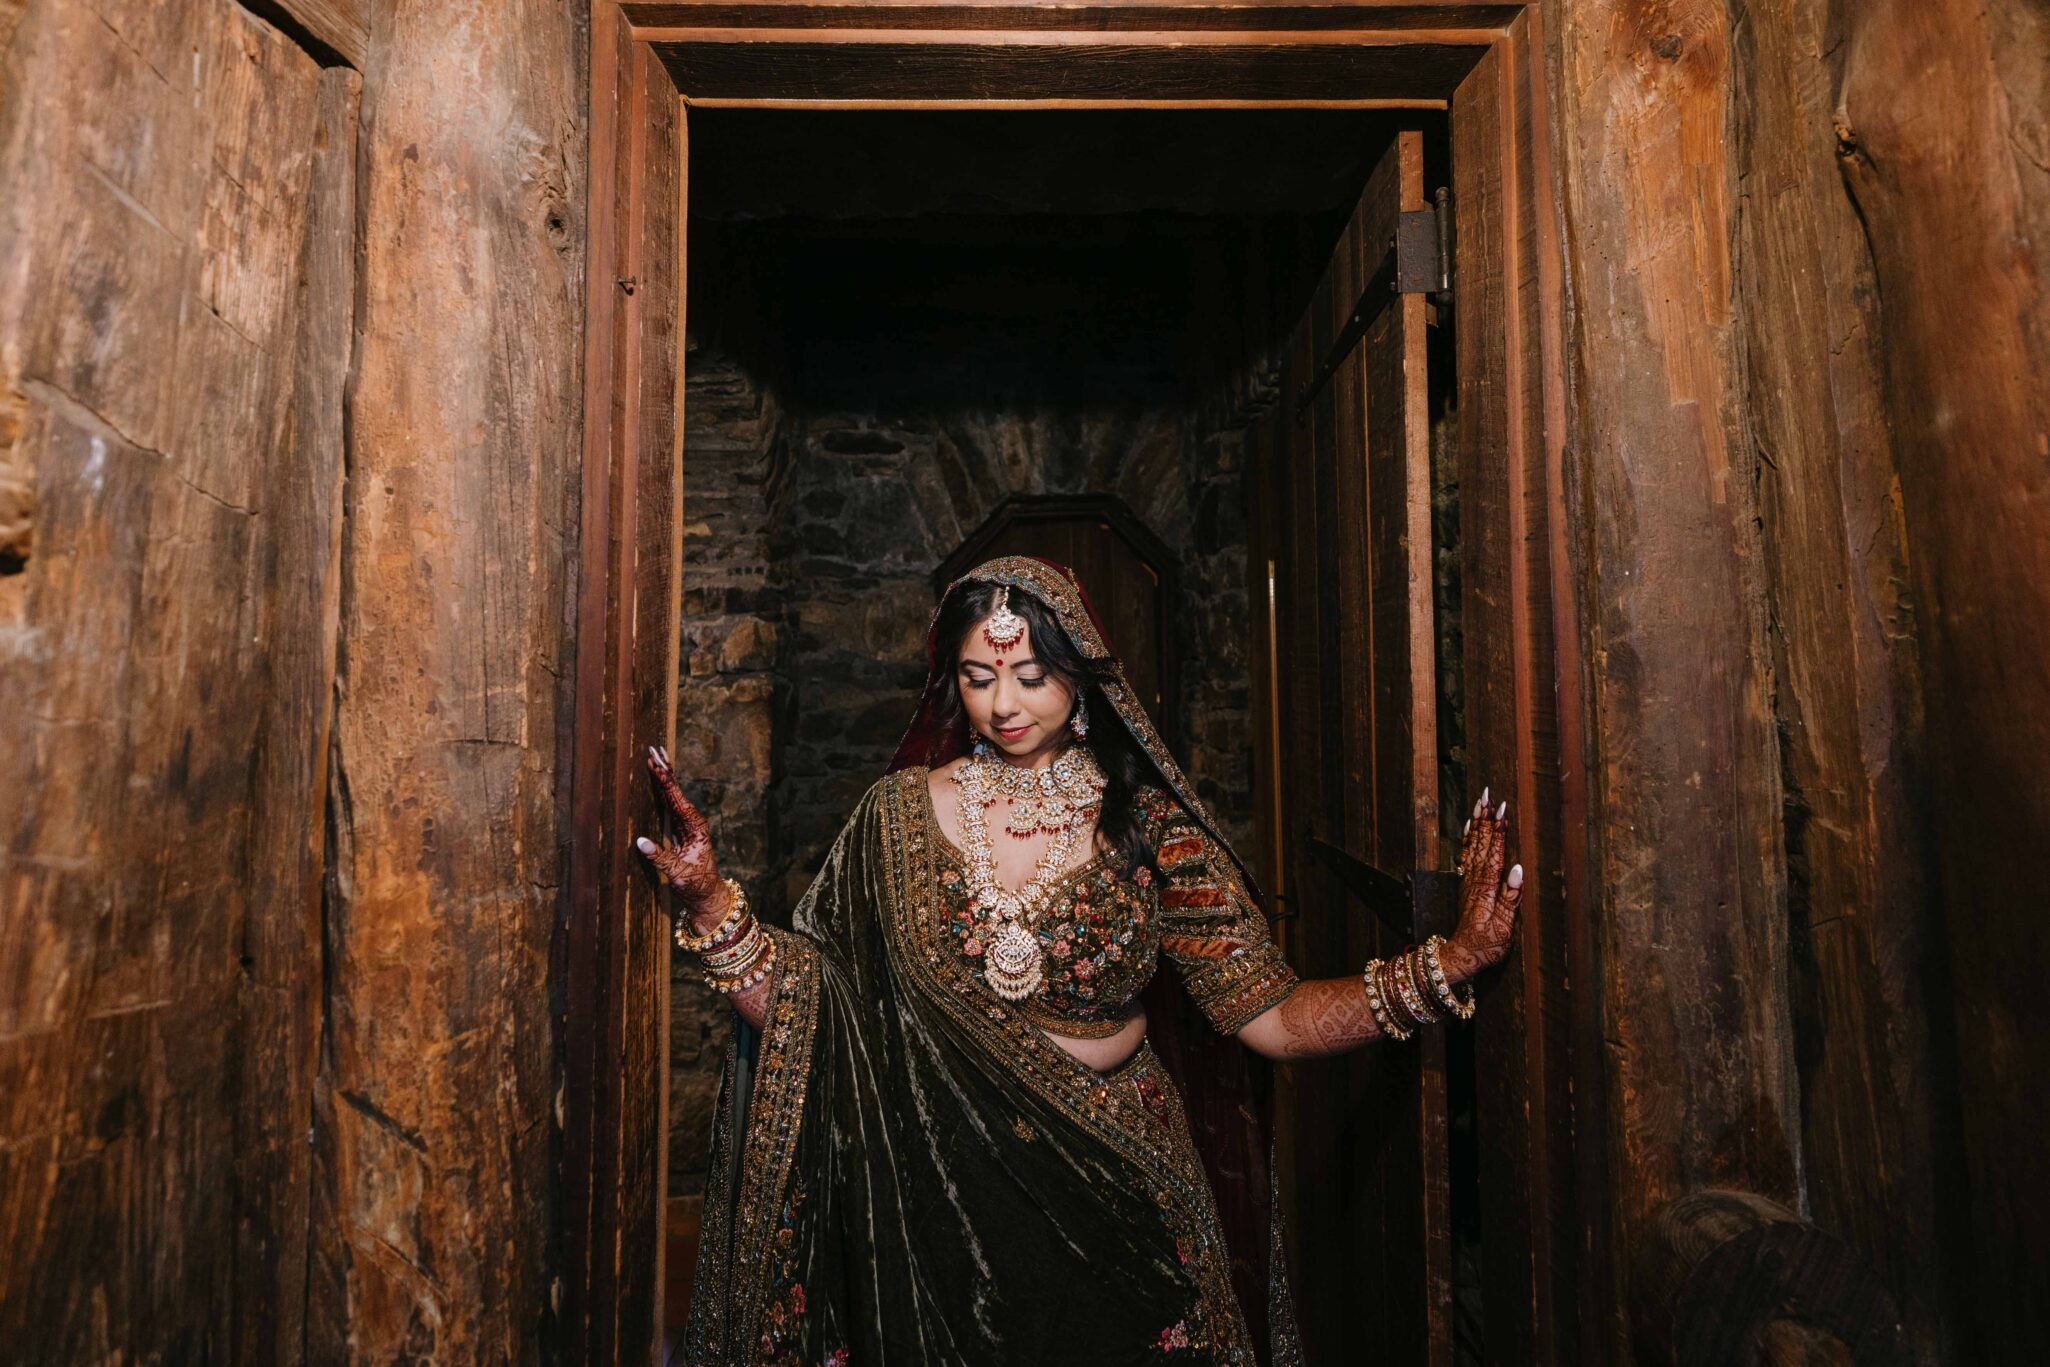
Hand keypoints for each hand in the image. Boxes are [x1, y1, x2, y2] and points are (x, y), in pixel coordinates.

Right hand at [635, 745, 725, 915]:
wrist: (707, 895)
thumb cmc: (696, 885)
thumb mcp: (678, 873)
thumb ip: (660, 857)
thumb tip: (640, 841)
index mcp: (695, 827)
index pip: (676, 799)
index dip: (665, 780)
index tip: (655, 763)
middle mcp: (693, 822)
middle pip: (675, 791)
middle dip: (665, 770)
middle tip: (654, 749)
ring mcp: (687, 826)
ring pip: (673, 796)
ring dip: (664, 778)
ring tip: (655, 758)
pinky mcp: (681, 831)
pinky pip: (670, 806)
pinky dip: (662, 792)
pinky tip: (657, 782)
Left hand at [1440, 785, 1524, 984]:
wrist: (1463, 956)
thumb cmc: (1486, 945)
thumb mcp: (1504, 926)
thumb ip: (1511, 896)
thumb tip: (1517, 868)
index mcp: (1488, 887)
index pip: (1494, 852)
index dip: (1498, 830)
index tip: (1502, 808)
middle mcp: (1476, 880)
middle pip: (1481, 843)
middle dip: (1486, 818)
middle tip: (1488, 793)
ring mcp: (1470, 881)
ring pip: (1473, 846)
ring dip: (1477, 823)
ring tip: (1480, 802)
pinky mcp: (1468, 885)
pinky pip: (1467, 855)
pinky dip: (1468, 839)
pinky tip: (1470, 826)